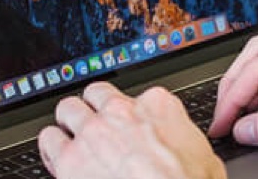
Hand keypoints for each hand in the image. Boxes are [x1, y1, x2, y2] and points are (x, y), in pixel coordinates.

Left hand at [39, 82, 223, 178]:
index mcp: (158, 107)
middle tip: (97, 127)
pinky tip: (57, 157)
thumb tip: (186, 148)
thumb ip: (187, 143)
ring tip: (72, 138)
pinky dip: (52, 147)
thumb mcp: (207, 162)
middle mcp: (122, 113)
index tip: (132, 126)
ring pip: (68, 109)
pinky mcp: (71, 159)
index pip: (139, 96)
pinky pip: (50, 140)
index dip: (133, 115)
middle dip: (95, 109)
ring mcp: (93, 133)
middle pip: (96, 94)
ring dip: (70, 123)